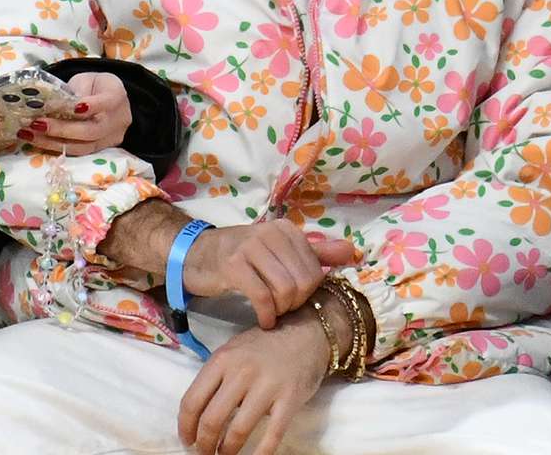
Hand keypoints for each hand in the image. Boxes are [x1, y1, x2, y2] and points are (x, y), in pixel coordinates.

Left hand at [17, 71, 131, 156]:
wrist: (111, 100)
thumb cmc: (95, 86)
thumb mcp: (87, 79)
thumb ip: (75, 90)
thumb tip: (55, 105)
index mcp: (117, 97)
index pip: (105, 103)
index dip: (89, 106)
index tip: (70, 107)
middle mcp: (118, 121)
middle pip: (90, 131)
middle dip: (61, 129)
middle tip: (36, 124)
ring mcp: (110, 139)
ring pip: (82, 146)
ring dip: (52, 142)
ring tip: (29, 135)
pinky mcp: (99, 150)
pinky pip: (77, 152)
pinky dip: (55, 147)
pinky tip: (37, 141)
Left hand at [179, 313, 330, 454]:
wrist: (306, 334)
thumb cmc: (265, 346)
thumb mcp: (233, 351)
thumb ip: (216, 377)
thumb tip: (198, 413)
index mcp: (221, 360)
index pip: (192, 401)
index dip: (185, 427)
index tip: (187, 440)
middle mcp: (241, 373)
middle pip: (212, 420)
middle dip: (205, 445)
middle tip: (205, 454)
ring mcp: (266, 386)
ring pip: (238, 431)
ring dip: (228, 451)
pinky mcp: (289, 400)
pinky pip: (272, 435)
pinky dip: (260, 453)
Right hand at [183, 221, 357, 328]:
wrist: (197, 254)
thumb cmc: (241, 256)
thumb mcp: (280, 251)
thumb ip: (317, 252)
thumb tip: (353, 252)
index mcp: (286, 230)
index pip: (315, 270)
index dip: (308, 292)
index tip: (293, 298)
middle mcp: (270, 233)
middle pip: (302, 282)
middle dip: (295, 303)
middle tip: (282, 309)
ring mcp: (250, 247)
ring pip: (285, 290)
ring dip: (281, 310)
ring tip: (273, 312)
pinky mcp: (232, 265)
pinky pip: (262, 297)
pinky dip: (266, 314)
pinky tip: (263, 320)